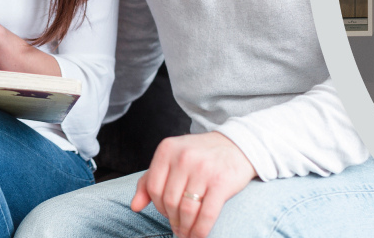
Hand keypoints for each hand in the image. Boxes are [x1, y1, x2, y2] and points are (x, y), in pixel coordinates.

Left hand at [132, 132, 255, 237]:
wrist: (239, 145)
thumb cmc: (201, 155)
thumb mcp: (172, 159)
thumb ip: (150, 180)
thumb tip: (134, 207)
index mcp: (167, 149)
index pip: (153, 187)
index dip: (158, 206)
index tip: (166, 214)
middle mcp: (183, 157)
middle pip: (169, 200)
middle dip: (172, 220)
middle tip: (178, 228)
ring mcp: (203, 169)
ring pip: (186, 210)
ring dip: (185, 228)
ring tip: (187, 234)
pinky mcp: (221, 182)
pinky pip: (206, 214)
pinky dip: (200, 230)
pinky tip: (199, 236)